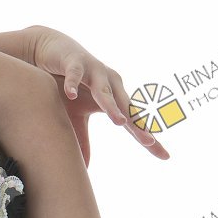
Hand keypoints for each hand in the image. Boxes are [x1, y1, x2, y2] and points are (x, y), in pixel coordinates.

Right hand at [30, 25, 169, 165]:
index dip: (147, 138)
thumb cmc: (68, 84)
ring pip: (104, 92)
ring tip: (120, 123)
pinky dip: (73, 84)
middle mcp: (110, 83)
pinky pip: (74, 75)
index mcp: (115, 96)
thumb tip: (85, 167)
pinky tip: (71, 95)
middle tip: (149, 142)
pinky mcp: (75, 62)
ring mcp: (94, 71)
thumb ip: (83, 139)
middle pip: (126, 108)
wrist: (52, 50)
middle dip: (138, 126)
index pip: (133, 122)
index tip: (165, 156)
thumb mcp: (76, 115)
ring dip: (112, 107)